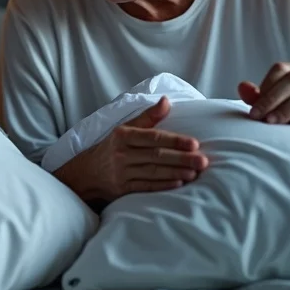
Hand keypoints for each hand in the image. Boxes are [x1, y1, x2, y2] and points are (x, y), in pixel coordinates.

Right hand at [85, 97, 207, 201]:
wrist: (87, 172)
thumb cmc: (113, 147)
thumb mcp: (125, 128)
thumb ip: (148, 117)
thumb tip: (166, 101)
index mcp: (124, 135)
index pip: (153, 137)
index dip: (174, 140)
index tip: (194, 143)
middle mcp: (122, 153)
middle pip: (156, 156)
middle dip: (181, 158)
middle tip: (203, 161)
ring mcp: (121, 172)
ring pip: (153, 172)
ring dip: (176, 172)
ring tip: (195, 173)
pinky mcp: (122, 189)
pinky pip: (146, 186)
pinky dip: (163, 185)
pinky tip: (178, 184)